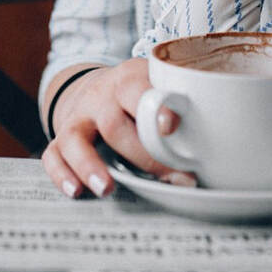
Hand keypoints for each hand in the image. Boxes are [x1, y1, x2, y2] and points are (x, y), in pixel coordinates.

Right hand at [40, 59, 193, 196]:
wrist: (97, 88)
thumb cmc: (138, 97)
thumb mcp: (157, 87)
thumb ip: (177, 107)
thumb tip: (218, 146)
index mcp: (128, 79)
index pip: (138, 90)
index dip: (155, 107)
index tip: (172, 126)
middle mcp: (99, 96)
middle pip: (112, 123)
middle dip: (141, 154)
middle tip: (171, 177)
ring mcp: (77, 117)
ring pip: (74, 138)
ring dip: (90, 165)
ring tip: (107, 189)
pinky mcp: (60, 138)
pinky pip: (52, 156)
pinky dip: (62, 175)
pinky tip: (76, 192)